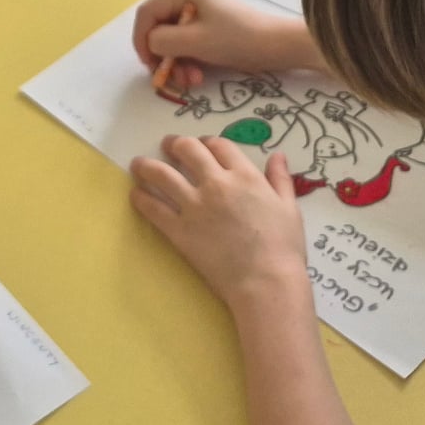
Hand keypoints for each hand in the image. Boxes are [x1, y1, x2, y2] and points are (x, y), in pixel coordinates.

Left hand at [130, 137, 308, 309]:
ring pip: (162, 174)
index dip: (207, 141)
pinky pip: (153, 208)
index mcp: (244, 175)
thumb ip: (280, 179)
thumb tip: (278, 156)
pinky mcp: (179, 230)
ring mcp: (194, 206)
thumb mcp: (289, 207)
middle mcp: (216, 183)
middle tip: (167, 146)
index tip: (201, 144)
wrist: (266, 282)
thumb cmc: (283, 247)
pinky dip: (141, 198)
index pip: (219, 145)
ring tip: (138, 164)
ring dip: (147, 166)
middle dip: (175, 144)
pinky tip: (135, 194)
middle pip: (187, 150)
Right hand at [131, 0, 317, 93]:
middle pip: (158, 29)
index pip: (146, 14)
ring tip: (192, 81)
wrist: (280, 45)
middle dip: (164, 57)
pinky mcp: (209, 27)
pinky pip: (187, 45)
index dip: (142, 42)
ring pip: (172, 41)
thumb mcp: (195, 41)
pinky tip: (199, 77)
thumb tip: (151, 44)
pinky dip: (189, 62)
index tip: (150, 67)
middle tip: (173, 80)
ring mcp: (198, 12)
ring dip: (177, 64)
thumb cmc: (238, 38)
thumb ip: (162, 41)